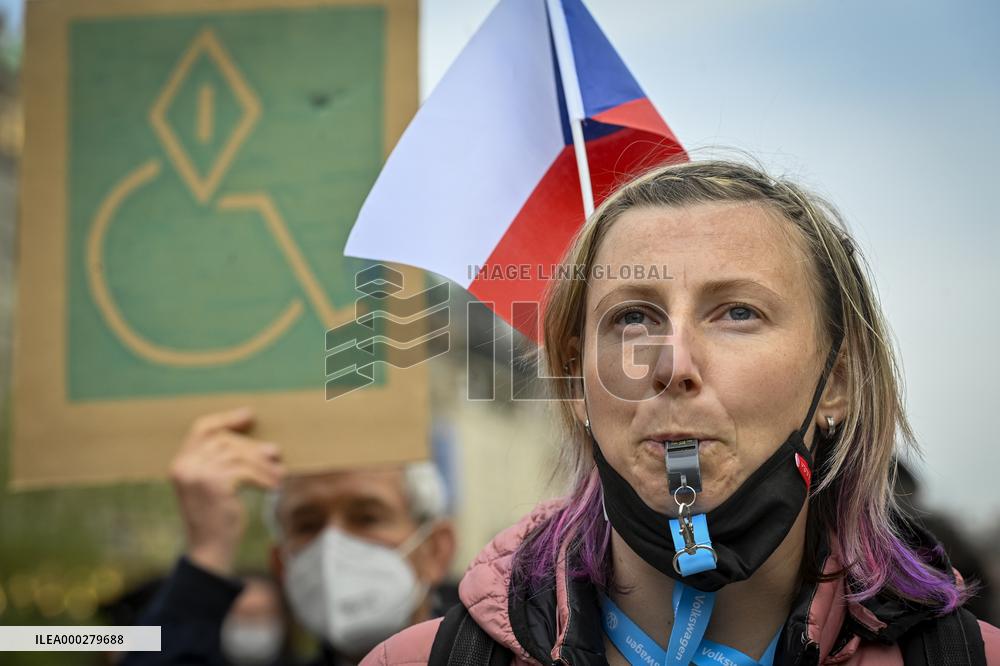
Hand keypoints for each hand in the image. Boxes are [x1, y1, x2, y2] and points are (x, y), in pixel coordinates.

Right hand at [168, 407, 283, 576]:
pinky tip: (274, 487)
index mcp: (180, 463)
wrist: (210, 550)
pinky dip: (264, 478)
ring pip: (239, 457)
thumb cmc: (217, 517)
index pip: (201, 429)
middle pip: (225, 441)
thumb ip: (225, 462)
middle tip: (276, 453)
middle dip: (253, 447)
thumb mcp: (214, 486)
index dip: (226, 419)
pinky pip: (246, 472)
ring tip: (280, 473)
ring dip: (264, 464)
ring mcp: (197, 475)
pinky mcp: (215, 485)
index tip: (249, 415)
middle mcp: (185, 466)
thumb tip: (267, 445)